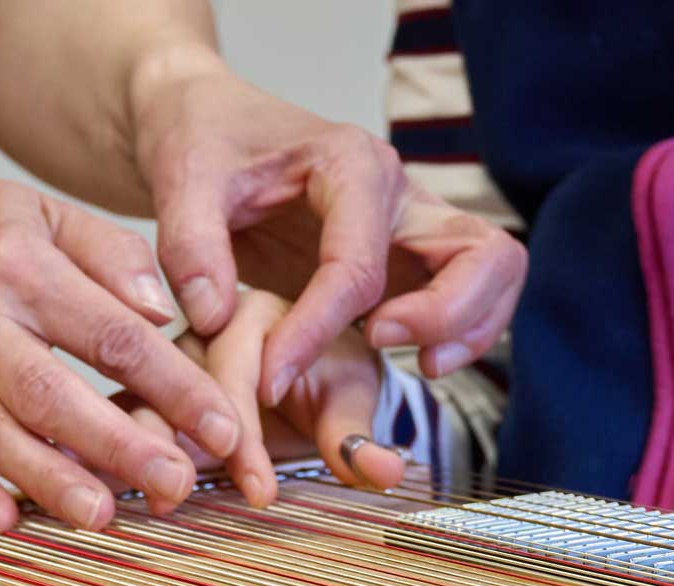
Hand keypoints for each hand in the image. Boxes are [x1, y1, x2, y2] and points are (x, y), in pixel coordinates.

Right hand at [0, 171, 241, 531]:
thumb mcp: (37, 207)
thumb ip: (110, 253)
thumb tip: (166, 313)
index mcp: (19, 265)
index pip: (110, 334)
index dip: (173, 384)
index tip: (223, 426)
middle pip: (53, 393)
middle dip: (119, 445)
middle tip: (177, 485)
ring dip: (50, 480)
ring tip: (103, 516)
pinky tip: (8, 525)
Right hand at [120, 288, 405, 508]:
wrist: (304, 373)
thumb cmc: (327, 374)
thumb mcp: (348, 396)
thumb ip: (355, 435)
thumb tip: (382, 471)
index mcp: (249, 314)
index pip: (238, 371)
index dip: (246, 434)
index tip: (261, 490)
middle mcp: (195, 330)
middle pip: (172, 380)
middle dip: (173, 441)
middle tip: (180, 496)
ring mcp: (160, 363)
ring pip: (132, 399)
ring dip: (128, 450)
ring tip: (136, 501)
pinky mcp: (139, 393)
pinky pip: (112, 418)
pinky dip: (99, 453)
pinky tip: (90, 490)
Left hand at [126, 52, 524, 404]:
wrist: (207, 119)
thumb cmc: (200, 139)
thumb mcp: (180, 180)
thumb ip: (191, 246)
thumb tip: (213, 318)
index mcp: (351, 164)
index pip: (358, 267)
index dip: (318, 331)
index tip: (271, 379)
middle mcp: (399, 190)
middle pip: (480, 255)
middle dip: (446, 316)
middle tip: (381, 348)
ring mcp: (412, 221)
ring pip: (493, 271)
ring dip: (471, 325)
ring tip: (421, 367)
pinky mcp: (409, 252)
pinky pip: (468, 290)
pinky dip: (459, 329)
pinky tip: (411, 359)